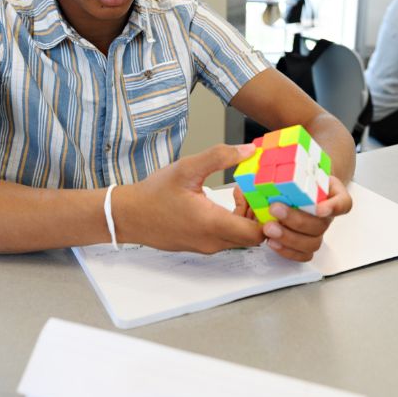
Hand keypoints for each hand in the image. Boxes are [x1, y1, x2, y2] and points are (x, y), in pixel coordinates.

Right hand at [114, 144, 265, 253]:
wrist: (129, 215)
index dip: (268, 217)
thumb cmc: (154, 194)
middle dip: (257, 213)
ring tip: (236, 192)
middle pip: (252, 236)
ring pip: (239, 238)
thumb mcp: (187, 168)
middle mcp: (212, 241)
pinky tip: (222, 203)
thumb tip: (248, 150)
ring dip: (244, 217)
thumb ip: (219, 157)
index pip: (258, 233)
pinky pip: (225, 238)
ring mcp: (205, 246)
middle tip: (251, 190)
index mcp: (212, 224)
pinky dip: (232, 222)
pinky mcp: (199, 245)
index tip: (266, 196)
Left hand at [233, 175, 351, 261]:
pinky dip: (288, 251)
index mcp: (329, 193)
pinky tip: (273, 242)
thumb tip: (256, 168)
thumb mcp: (295, 166)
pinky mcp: (306, 242)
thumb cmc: (298, 177)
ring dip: (289, 238)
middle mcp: (325, 214)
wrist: (299, 186)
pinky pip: (304, 254)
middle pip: (321, 224)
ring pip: (312, 242)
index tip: (320, 208)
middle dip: (296, 220)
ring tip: (269, 228)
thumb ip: (280, 167)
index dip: (334, 207)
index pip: (343, 202)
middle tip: (275, 209)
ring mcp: (317, 230)